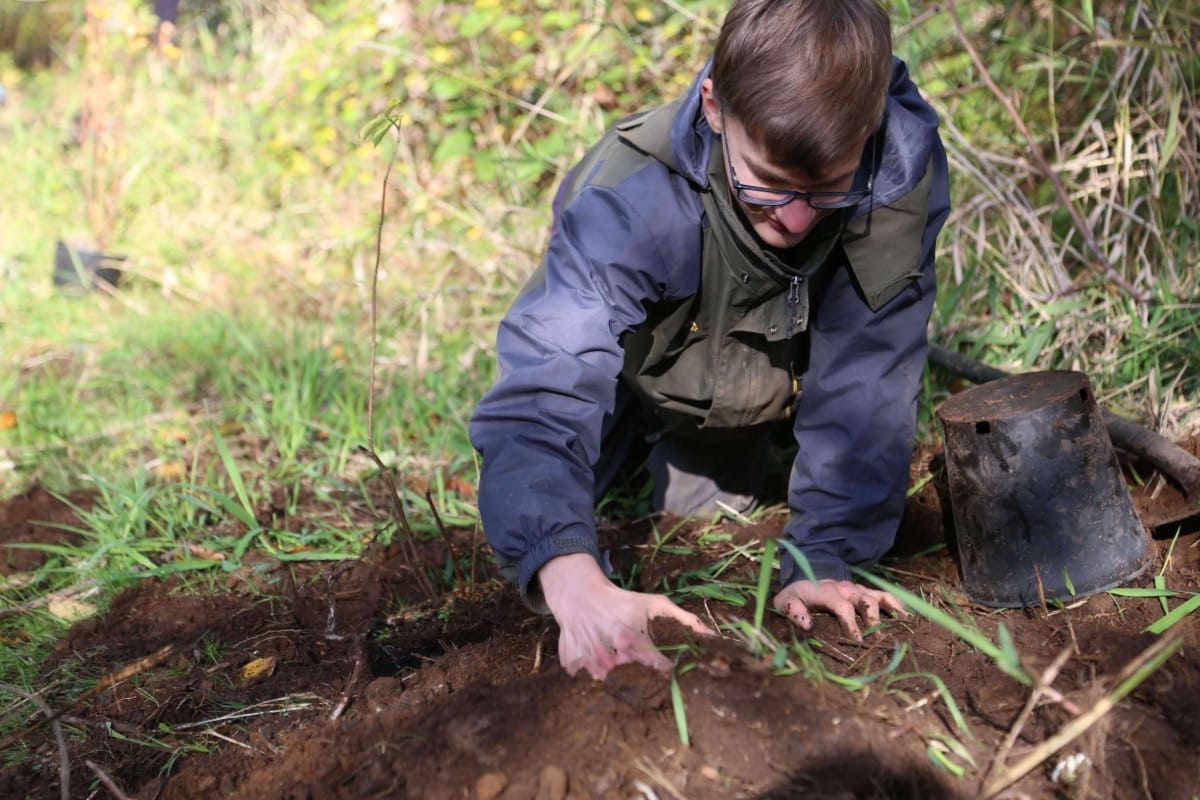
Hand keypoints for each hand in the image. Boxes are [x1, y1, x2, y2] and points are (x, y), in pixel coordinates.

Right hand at [539, 554, 714, 679]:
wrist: (580, 594)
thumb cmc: (622, 601)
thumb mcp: (655, 604)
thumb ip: (685, 620)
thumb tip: (712, 637)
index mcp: (632, 641)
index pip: (657, 671)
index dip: (665, 672)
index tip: (666, 670)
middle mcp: (610, 655)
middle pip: (632, 683)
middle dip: (637, 679)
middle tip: (635, 664)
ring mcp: (588, 662)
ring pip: (606, 683)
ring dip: (611, 678)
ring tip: (613, 661)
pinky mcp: (571, 665)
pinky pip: (583, 679)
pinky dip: (588, 674)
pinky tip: (593, 660)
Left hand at [773, 578, 905, 641]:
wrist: (805, 579)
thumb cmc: (796, 596)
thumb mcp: (783, 602)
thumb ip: (792, 611)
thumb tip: (808, 624)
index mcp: (825, 591)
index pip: (841, 606)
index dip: (851, 624)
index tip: (858, 642)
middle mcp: (845, 588)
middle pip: (864, 601)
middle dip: (873, 620)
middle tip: (879, 641)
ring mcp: (857, 590)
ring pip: (877, 597)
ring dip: (890, 612)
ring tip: (901, 628)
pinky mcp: (866, 593)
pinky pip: (885, 596)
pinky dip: (898, 605)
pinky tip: (907, 619)